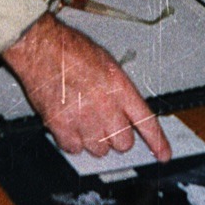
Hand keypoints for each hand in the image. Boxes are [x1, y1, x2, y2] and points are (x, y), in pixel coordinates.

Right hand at [2, 13, 170, 160]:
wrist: (41, 48)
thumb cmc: (71, 50)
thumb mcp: (106, 64)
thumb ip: (118, 91)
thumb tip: (123, 111)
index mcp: (120, 88)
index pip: (146, 122)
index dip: (157, 142)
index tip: (163, 155)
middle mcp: (105, 107)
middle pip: (123, 143)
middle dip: (117, 137)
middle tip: (106, 124)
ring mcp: (84, 120)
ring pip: (99, 150)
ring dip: (94, 140)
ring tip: (83, 119)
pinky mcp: (62, 128)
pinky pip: (74, 149)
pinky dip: (72, 141)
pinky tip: (68, 124)